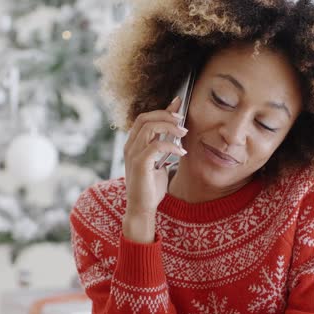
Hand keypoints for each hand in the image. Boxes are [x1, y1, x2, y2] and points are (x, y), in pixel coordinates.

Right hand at [122, 96, 187, 241]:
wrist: (142, 208)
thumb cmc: (150, 188)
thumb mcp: (158, 164)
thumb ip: (162, 150)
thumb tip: (175, 137)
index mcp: (133, 144)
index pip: (145, 118)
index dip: (162, 110)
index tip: (179, 104)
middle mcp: (130, 146)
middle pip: (145, 118)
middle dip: (166, 114)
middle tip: (183, 120)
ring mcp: (133, 154)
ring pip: (149, 127)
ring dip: (170, 127)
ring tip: (184, 133)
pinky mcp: (140, 164)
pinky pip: (156, 146)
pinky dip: (171, 146)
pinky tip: (181, 152)